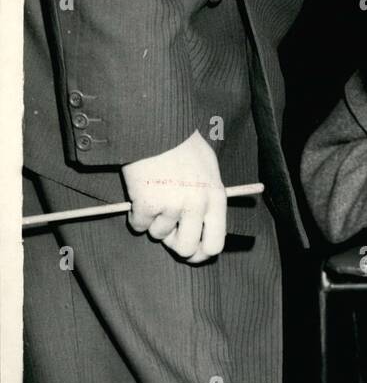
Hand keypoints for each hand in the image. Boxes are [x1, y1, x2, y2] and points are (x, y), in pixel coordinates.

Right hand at [123, 131, 226, 262]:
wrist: (157, 127)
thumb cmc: (183, 146)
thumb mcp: (208, 170)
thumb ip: (207, 199)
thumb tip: (200, 230)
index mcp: (216, 198)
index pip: (215, 244)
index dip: (200, 254)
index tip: (190, 253)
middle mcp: (197, 206)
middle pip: (185, 249)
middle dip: (172, 243)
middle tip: (166, 227)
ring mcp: (171, 206)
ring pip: (158, 235)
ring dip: (153, 220)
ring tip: (155, 194)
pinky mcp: (147, 204)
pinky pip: (138, 225)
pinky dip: (135, 214)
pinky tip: (140, 193)